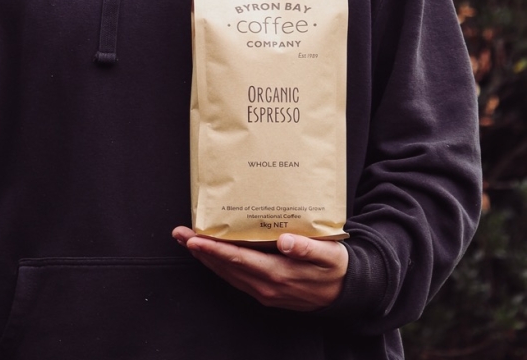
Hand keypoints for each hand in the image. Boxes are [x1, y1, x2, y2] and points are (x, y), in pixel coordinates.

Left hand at [172, 226, 348, 310]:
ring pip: (228, 274)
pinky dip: (221, 266)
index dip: (215, 250)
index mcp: (279, 274)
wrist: (346, 293)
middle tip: (179, 233)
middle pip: (226, 267)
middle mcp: (267, 286)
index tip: (194, 240)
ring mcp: (265, 292)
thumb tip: (285, 242)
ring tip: (188, 241)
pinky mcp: (266, 292)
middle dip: (201, 251)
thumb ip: (307, 248)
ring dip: (207, 259)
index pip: (239, 260)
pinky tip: (212, 255)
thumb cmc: (336, 267)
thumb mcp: (329, 255)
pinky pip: (236, 278)